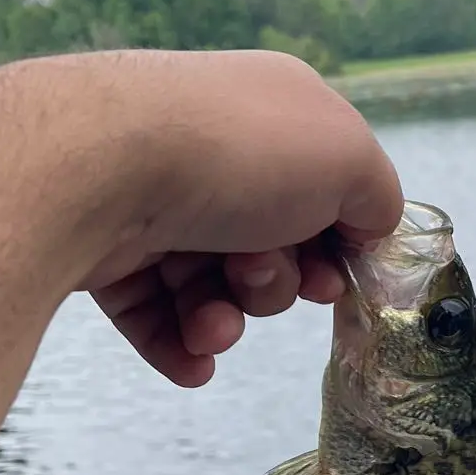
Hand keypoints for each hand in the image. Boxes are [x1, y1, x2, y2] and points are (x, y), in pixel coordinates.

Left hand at [22, 49, 402, 386]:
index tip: (335, 275)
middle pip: (270, 246)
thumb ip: (379, 197)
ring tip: (209, 322)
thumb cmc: (237, 154)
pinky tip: (192, 361)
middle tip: (256, 275)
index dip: (337, 244)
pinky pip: (156, 315)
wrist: (96, 165)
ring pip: (213, 288)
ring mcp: (154, 198)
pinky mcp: (105, 249)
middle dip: (276, 282)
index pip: (322, 189)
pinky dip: (179, 344)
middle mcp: (212, 150)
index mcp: (272, 113)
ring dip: (225, 320)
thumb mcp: (348, 160)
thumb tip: (371, 230)